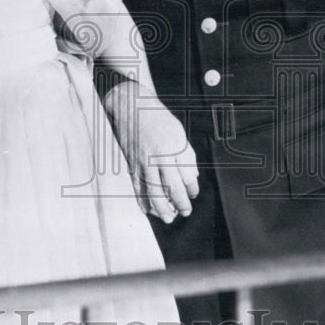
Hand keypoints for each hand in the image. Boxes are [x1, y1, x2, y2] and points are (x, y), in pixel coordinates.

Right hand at [104, 80, 198, 222]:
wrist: (132, 107)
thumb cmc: (157, 119)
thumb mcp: (178, 133)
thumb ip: (186, 156)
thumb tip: (191, 177)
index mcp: (174, 147)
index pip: (187, 176)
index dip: (192, 189)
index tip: (193, 195)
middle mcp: (159, 156)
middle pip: (172, 187)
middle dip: (180, 203)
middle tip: (185, 212)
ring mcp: (143, 161)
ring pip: (153, 191)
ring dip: (162, 208)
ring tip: (168, 217)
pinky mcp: (131, 164)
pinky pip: (137, 187)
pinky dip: (142, 201)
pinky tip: (148, 210)